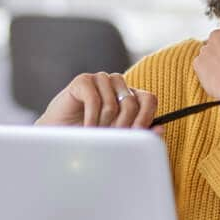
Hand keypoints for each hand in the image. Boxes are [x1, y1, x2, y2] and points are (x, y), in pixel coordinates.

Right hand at [35, 72, 161, 132]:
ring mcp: (101, 79)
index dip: (146, 119)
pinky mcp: (83, 80)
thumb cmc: (89, 137)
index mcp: (130, 95)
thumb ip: (138, 133)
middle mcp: (118, 84)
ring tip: (95, 133)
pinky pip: (95, 99)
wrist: (59, 136)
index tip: (137, 137)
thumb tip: (160, 129)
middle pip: (133, 103)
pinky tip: (86, 128)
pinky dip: (91, 119)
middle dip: (123, 127)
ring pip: (114, 104)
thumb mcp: (117, 137)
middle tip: (111, 140)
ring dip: (104, 124)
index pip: (149, 100)